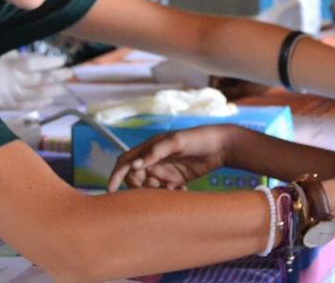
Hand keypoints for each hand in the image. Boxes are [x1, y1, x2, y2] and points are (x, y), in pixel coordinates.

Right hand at [0, 48, 70, 110]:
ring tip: (64, 88)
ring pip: (34, 95)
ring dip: (51, 91)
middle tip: (70, 74)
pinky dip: (38, 104)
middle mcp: (8, 83)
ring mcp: (6, 97)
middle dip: (55, 77)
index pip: (32, 64)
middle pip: (37, 80)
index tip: (62, 60)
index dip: (49, 62)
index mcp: (4, 67)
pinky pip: (24, 107)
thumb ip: (7, 55)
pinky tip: (48, 101)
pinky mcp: (2, 107)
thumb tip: (25, 57)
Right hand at [107, 125, 236, 190]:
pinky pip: (165, 192)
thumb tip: (134, 164)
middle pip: (136, 178)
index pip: (125, 162)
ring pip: (151, 188)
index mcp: (150, 148)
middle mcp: (154, 160)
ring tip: (175, 189)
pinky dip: (170, 195)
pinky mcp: (176, 179)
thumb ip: (156, 152)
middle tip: (159, 189)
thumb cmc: (199, 138)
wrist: (223, 145)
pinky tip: (183, 190)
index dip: (116, 175)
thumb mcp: (177, 141)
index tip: (110, 190)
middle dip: (141, 188)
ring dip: (157, 194)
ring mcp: (165, 170)